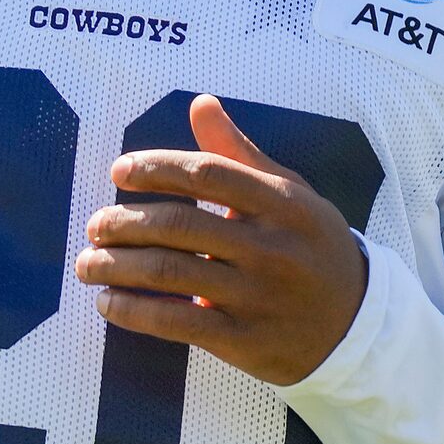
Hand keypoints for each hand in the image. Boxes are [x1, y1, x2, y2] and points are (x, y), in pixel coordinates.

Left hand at [76, 94, 367, 386]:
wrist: (356, 323)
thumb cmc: (311, 246)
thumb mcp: (289, 194)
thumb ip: (239, 153)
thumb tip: (200, 103)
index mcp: (281, 202)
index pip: (207, 174)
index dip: (157, 169)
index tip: (119, 172)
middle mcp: (270, 246)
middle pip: (179, 225)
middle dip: (124, 223)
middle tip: (94, 225)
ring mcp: (257, 295)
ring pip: (170, 274)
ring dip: (117, 267)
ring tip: (87, 263)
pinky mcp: (245, 340)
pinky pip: (177, 323)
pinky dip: (134, 311)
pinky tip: (108, 303)